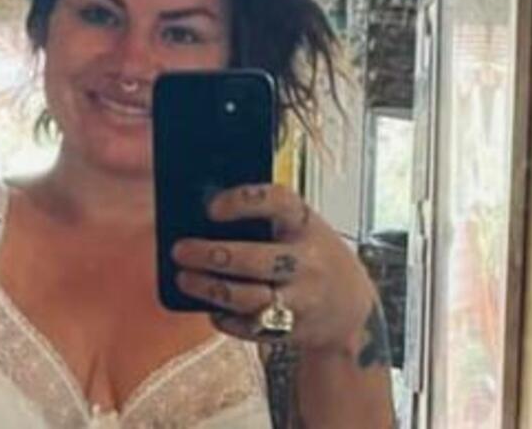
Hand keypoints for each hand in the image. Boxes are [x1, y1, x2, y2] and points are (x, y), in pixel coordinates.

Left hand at [171, 183, 378, 355]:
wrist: (351, 309)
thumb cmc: (312, 257)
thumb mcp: (300, 228)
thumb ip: (264, 219)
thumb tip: (200, 213)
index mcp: (307, 225)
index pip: (278, 202)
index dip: (243, 202)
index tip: (211, 207)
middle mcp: (308, 262)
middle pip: (255, 259)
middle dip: (211, 255)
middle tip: (180, 250)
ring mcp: (302, 299)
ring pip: (249, 298)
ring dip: (210, 289)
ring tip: (184, 278)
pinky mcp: (293, 330)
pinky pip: (251, 328)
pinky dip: (225, 319)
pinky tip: (210, 307)